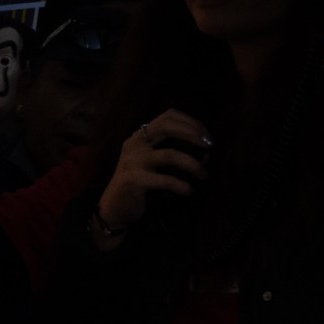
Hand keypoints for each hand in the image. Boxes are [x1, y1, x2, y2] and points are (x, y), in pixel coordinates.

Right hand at [96, 108, 211, 238]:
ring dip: (193, 164)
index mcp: (140, 136)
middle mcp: (134, 144)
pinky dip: (182, 185)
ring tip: (204, 174)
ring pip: (170, 154)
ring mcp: (132, 161)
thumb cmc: (140, 183)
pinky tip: (189, 191)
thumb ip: (174, 153)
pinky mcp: (132, 180)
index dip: (190, 121)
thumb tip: (205, 154)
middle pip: (166, 127)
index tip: (206, 135)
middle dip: (192, 133)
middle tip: (209, 145)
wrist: (114, 207)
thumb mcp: (153, 163)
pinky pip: (165, 180)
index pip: (167, 116)